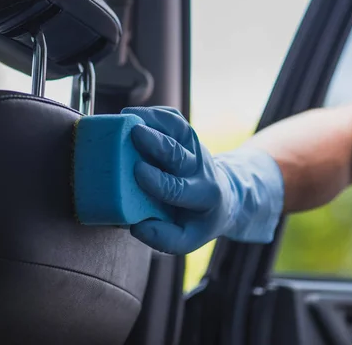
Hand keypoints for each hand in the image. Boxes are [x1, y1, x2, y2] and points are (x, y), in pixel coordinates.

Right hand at [122, 106, 283, 254]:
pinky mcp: (187, 134)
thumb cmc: (197, 218)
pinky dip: (155, 113)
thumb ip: (163, 239)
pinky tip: (135, 115)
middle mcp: (199, 168)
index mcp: (202, 195)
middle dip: (157, 143)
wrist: (222, 195)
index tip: (138, 171)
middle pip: (178, 152)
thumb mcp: (187, 239)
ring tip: (129, 116)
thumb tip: (137, 227)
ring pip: (179, 127)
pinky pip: (174, 118)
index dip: (158, 180)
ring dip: (155, 119)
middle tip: (135, 134)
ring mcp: (194, 147)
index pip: (178, 188)